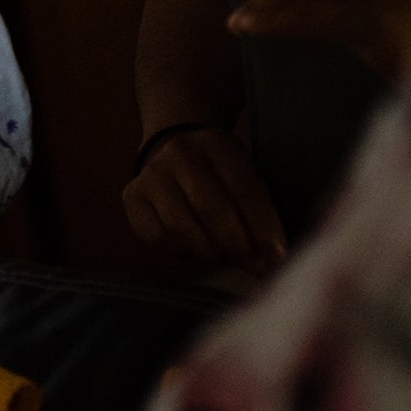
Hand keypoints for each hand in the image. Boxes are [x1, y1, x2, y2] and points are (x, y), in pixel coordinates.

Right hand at [124, 126, 286, 271]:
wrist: (172, 154)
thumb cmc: (219, 176)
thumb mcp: (243, 177)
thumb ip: (257, 211)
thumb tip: (274, 256)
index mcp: (217, 144)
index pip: (243, 187)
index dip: (262, 225)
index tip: (277, 256)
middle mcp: (180, 153)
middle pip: (209, 207)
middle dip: (237, 244)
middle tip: (254, 266)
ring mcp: (152, 175)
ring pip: (181, 225)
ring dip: (210, 251)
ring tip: (228, 260)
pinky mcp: (132, 197)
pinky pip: (158, 236)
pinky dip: (182, 252)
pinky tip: (198, 253)